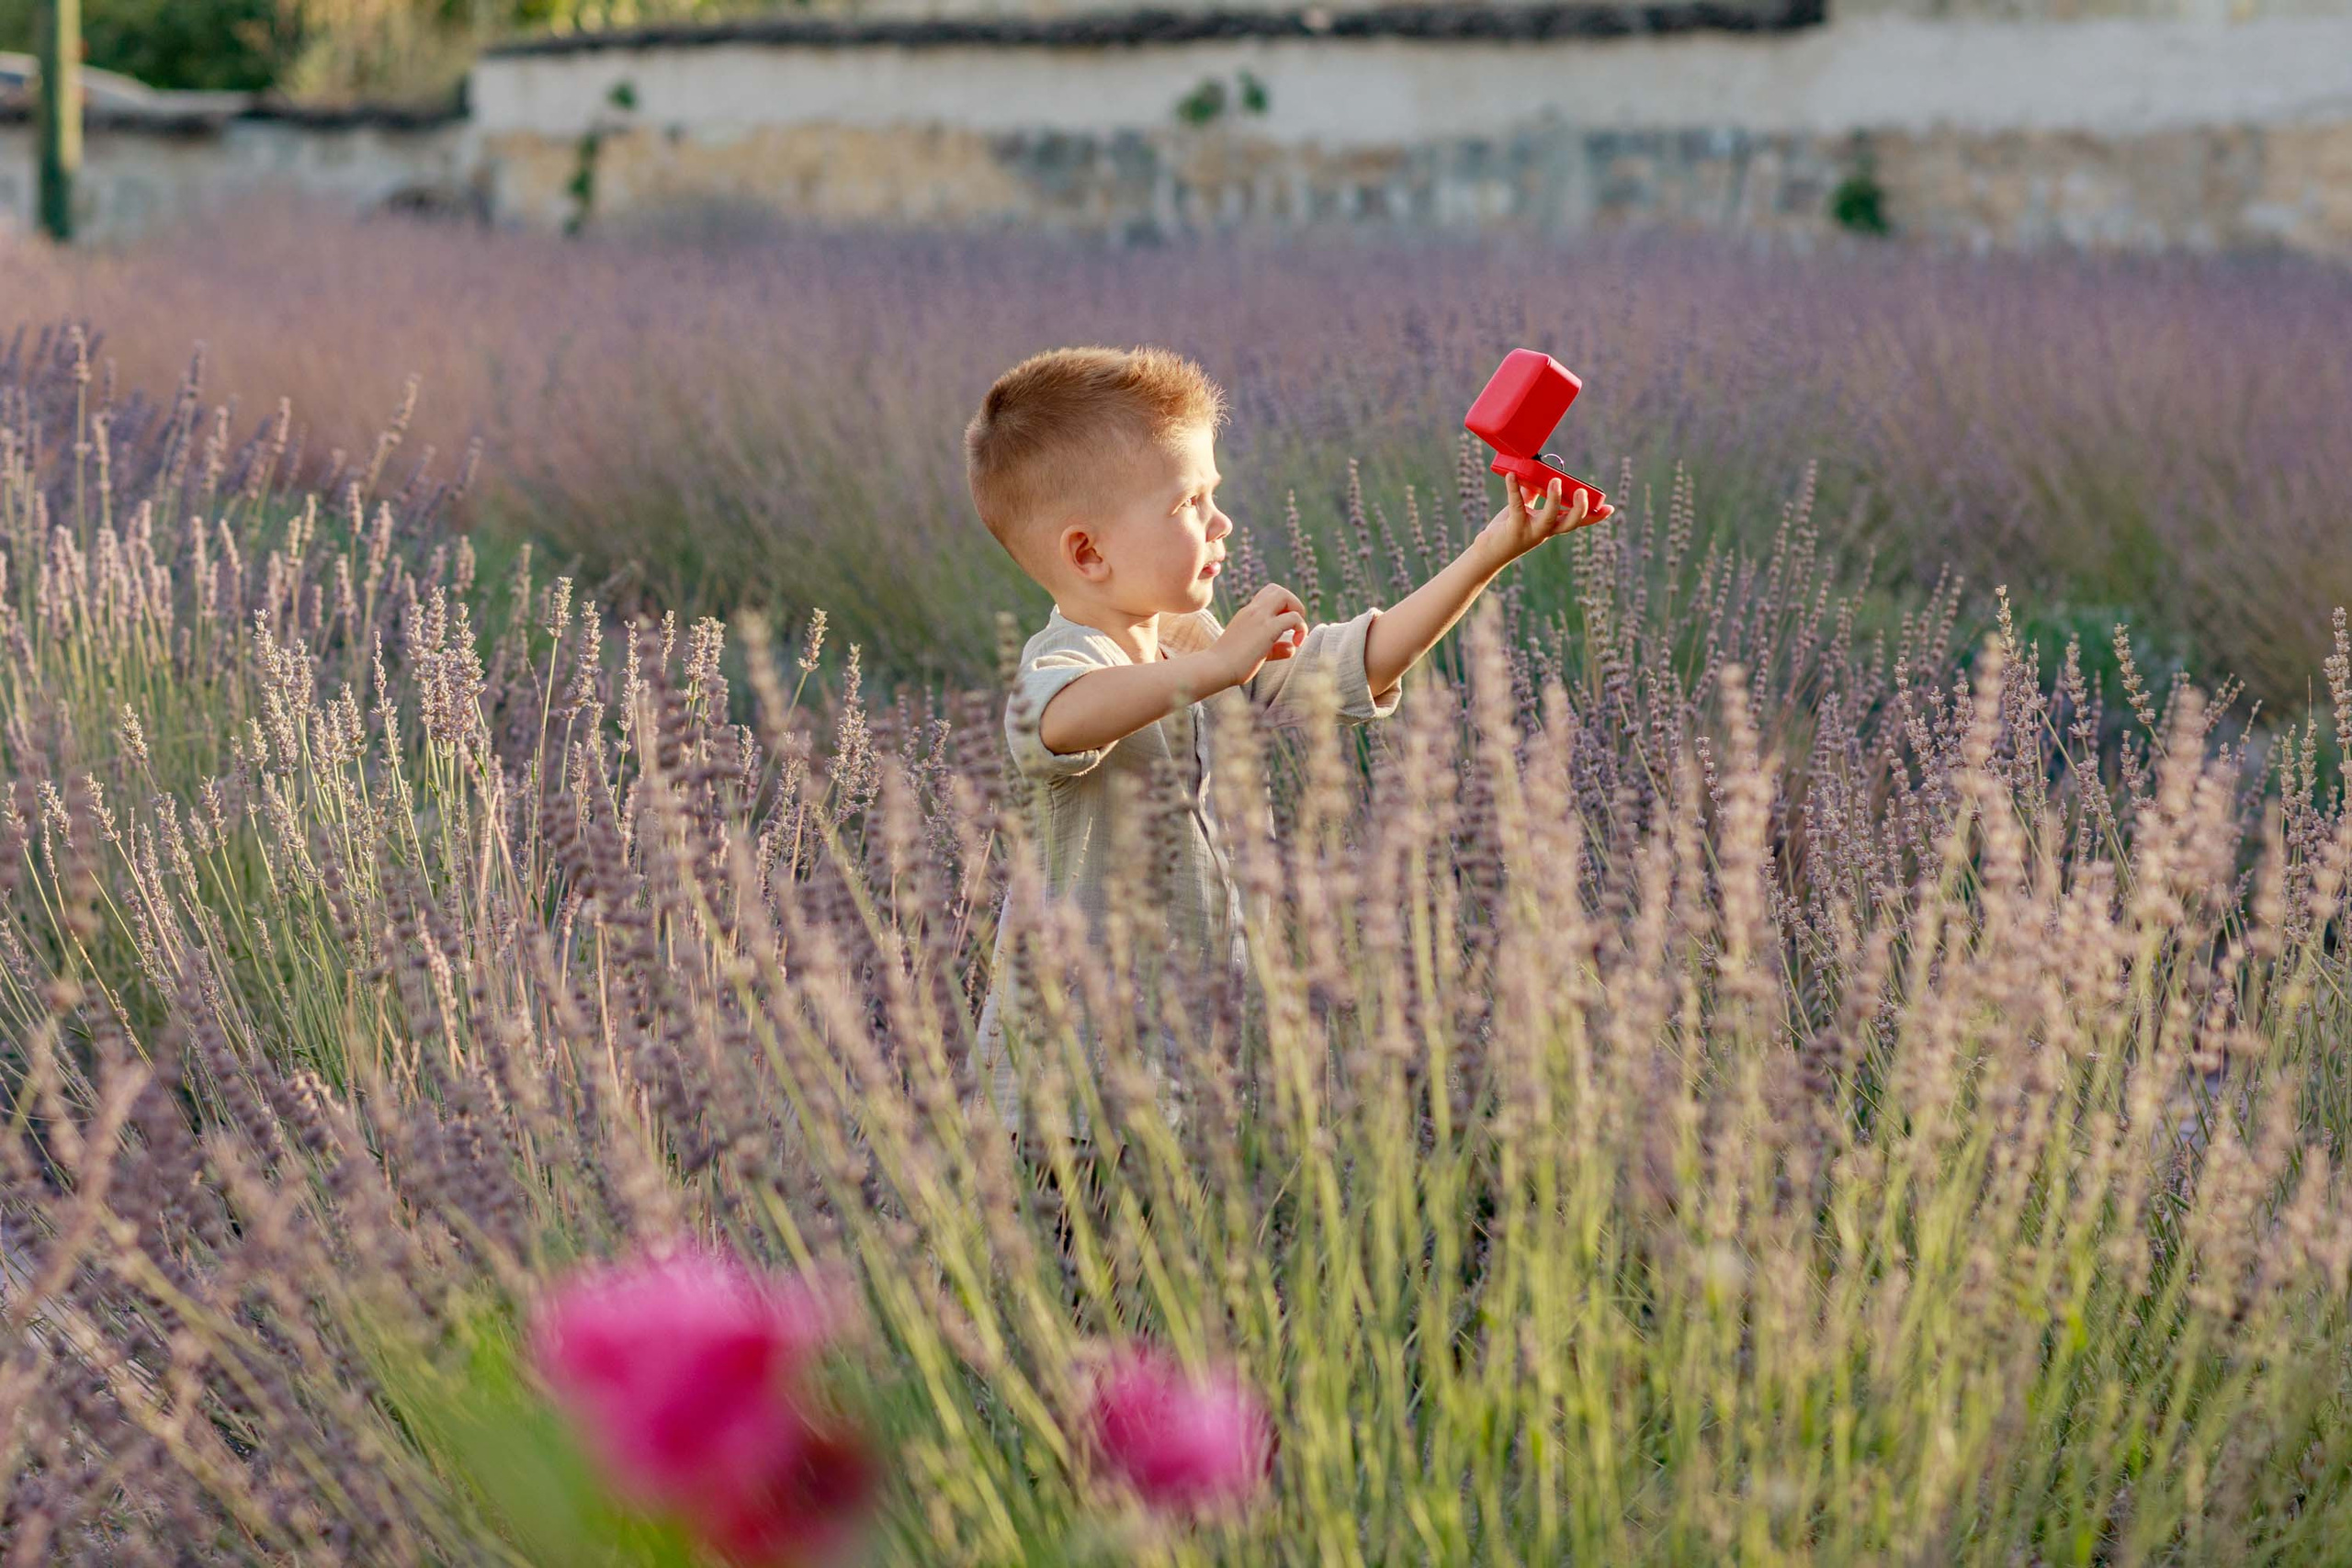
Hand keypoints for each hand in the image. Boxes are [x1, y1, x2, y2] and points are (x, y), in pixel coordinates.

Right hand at [1212, 583, 1306, 686]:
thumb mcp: (1257, 652)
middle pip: (1278, 590)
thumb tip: (1292, 648)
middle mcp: (1253, 610)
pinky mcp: (1267, 629)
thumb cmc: (1231, 664)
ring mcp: (1259, 617)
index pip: (1269, 595)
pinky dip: (1301, 628)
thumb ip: (1275, 648)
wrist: (1216, 668)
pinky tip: (1297, 644)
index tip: (1285, 627)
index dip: (1283, 607)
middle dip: (1293, 605)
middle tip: (1292, 628)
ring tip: (1296, 633)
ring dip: (1298, 611)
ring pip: (1285, 596)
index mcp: (1248, 613)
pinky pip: (1293, 618)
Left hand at [1479, 473, 1612, 562]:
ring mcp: (1531, 531)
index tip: (1609, 508)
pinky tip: (1511, 476)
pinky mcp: (1514, 528)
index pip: (1577, 522)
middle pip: (1570, 523)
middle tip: (1583, 492)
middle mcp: (1545, 531)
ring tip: (1555, 481)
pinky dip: (1513, 489)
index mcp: (1551, 527)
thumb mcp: (1524, 511)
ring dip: (1554, 500)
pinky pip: (1516, 506)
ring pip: (1549, 518)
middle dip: (1580, 509)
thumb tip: (1536, 473)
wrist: (1487, 553)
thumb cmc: (1507, 530)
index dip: (1594, 517)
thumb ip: (1533, 494)